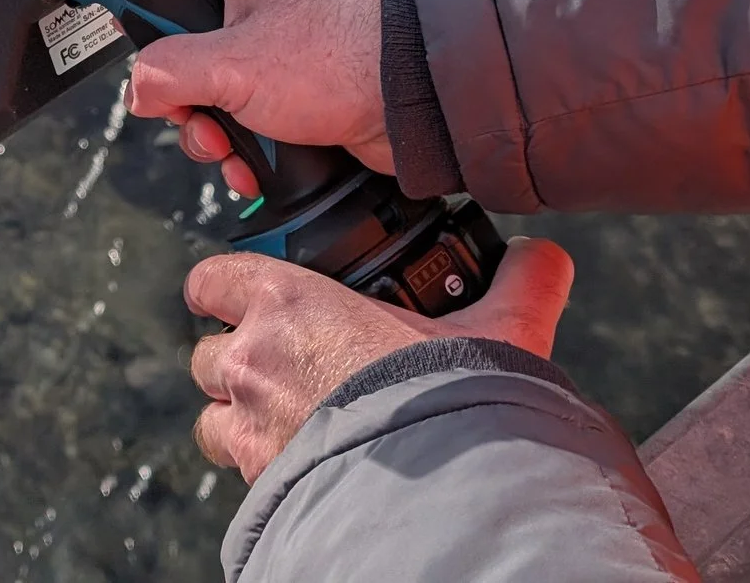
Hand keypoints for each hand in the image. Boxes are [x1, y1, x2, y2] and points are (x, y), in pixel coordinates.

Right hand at [127, 0, 386, 198]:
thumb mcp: (231, 66)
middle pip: (181, 45)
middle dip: (183, 99)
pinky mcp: (295, 84)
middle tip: (196, 115)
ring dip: (213, 132)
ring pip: (212, 88)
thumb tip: (140, 89)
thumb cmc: (343, 58)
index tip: (142, 51)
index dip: (144, 15)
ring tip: (231, 150)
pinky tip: (254, 165)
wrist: (413, 103)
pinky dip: (244, 145)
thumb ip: (167, 72)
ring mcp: (276, 42)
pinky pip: (246, 114)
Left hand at [184, 239, 574, 481]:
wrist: (443, 490)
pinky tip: (302, 463)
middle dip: (237, 360)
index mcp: (288, 302)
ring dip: (239, 416)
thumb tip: (543, 258)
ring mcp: (250, 427)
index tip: (241, 297)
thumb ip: (519, 282)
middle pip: (206, 351)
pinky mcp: (260, 481)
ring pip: (211, 416)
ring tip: (288, 421)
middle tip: (286, 370)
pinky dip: (259, 464)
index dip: (222, 287)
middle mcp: (252, 360)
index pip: (213, 278)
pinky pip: (237, 469)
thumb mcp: (498, 327)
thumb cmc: (452, 397)